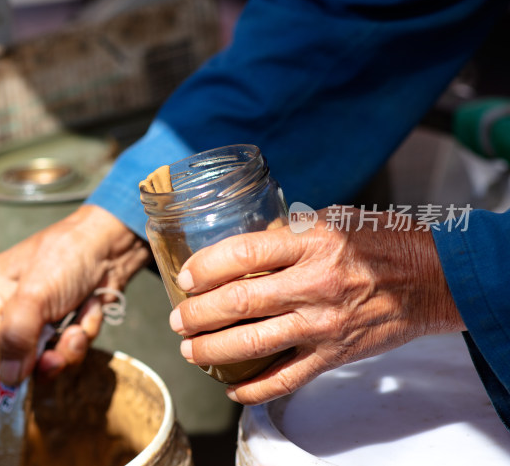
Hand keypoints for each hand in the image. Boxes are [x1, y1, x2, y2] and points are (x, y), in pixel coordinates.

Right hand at [0, 204, 149, 386]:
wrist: (115, 242)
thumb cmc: (69, 256)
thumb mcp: (35, 295)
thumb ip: (16, 336)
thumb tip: (5, 379)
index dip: (0, 370)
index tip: (15, 393)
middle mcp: (11, 302)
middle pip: (18, 354)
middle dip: (44, 358)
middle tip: (57, 359)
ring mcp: (41, 313)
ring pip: (48, 354)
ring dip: (68, 347)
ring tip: (79, 328)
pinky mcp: (66, 318)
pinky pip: (71, 344)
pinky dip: (84, 332)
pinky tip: (91, 311)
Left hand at [169, 207, 462, 404]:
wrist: (432, 279)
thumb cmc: (382, 243)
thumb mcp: (332, 220)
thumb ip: (286, 235)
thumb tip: (242, 249)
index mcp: (312, 243)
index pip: (243, 254)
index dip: (205, 267)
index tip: (186, 277)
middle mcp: (315, 284)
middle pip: (239, 302)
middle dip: (197, 314)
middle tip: (178, 319)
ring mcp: (324, 324)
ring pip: (253, 344)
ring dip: (212, 350)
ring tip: (190, 349)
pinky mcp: (334, 354)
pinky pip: (286, 379)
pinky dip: (254, 389)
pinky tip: (232, 387)